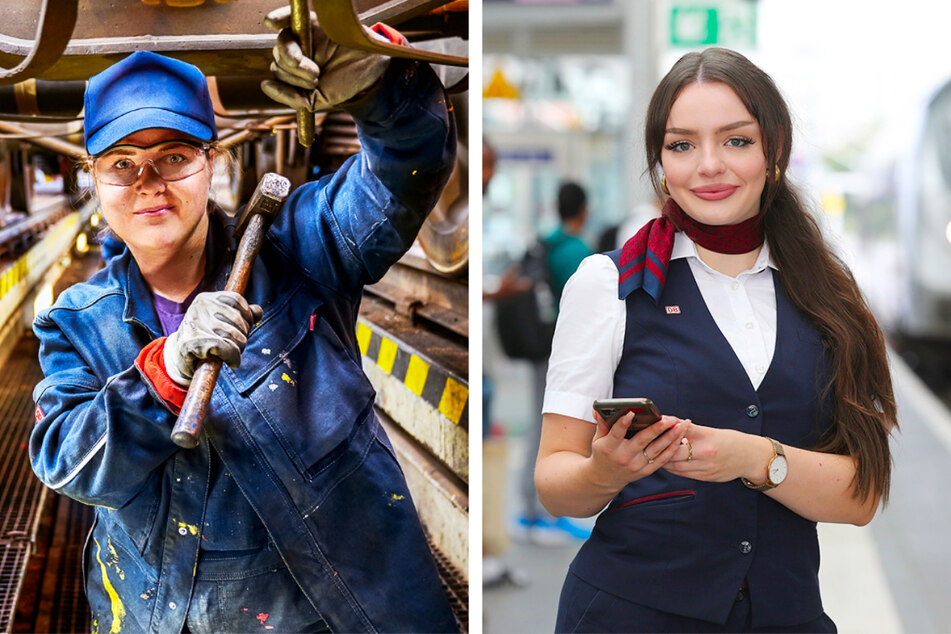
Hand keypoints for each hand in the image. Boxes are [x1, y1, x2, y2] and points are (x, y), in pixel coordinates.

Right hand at [163, 291, 262, 385]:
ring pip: (234, 336)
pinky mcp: (193, 342)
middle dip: (243, 336)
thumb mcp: (222, 321)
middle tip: (237, 345)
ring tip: (232, 354)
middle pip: (238, 320)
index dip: (247, 315)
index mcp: (206, 298)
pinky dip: (233, 357)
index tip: (245, 327)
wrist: (179, 357)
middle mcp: (199, 307)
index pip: (237, 299)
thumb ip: (242, 314)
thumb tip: (258, 311)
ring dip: (239, 349)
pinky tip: (232, 362)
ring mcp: (195, 324)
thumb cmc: (205, 337)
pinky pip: (226, 348)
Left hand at [260, 6, 391, 110]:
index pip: (279, 73)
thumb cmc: (346, 80)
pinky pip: (286, 18)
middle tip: (317, 75)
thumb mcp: (318, 99)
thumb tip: (265, 86)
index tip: (315, 83)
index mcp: (296, 69)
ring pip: (280, 47)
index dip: (291, 82)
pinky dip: (277, 18)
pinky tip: (271, 22)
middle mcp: (297, 50)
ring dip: (293, 61)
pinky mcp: (311, 21)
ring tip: (316, 68)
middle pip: (277, 61)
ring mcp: (302, 35)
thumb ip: (293, 98)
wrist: (371, 67)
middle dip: (295, 74)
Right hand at [589, 411, 688, 489]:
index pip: (616, 433)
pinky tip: (680, 438)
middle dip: (657, 429)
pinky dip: (672, 449)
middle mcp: (624, 457)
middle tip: (670, 419)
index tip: (631, 412)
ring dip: (671, 437)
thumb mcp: (598, 439)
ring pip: (657, 450)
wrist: (605, 478)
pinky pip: (662, 459)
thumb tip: (598, 409)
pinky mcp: (645, 471)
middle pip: (642, 441)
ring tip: (681, 425)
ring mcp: (636, 466)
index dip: (623, 423)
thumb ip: (602, 424)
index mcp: (609, 447)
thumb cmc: (602, 453)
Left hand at [664, 422, 770, 482]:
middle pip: (675, 452)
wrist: (750, 457)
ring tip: (656, 453)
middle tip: (652, 442)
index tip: (656, 426)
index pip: (681, 431)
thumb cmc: (730, 441)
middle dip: (662, 448)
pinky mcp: (706, 477)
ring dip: (664, 460)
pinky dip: (673, 468)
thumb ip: (690, 430)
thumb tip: (670, 423)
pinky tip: (668, 463)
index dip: (666, 430)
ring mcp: (706, 467)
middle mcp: (706, 453)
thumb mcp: (711, 431)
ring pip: (676, 466)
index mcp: (707, 436)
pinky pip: (684, 474)